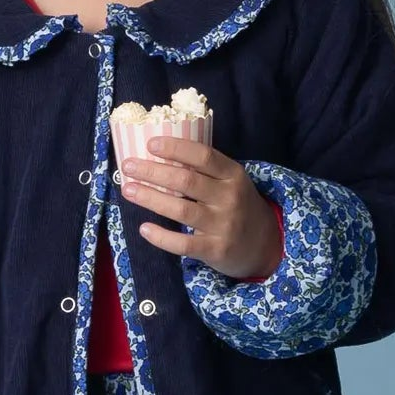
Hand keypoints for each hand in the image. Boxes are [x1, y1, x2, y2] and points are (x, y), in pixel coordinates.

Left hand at [119, 137, 282, 280]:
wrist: (266, 244)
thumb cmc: (238, 205)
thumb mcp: (230, 182)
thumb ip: (204, 170)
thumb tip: (158, 155)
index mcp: (233, 174)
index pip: (203, 155)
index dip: (175, 148)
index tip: (150, 144)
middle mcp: (230, 197)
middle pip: (186, 181)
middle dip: (153, 172)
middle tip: (128, 166)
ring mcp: (224, 225)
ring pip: (181, 209)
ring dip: (150, 198)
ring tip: (128, 190)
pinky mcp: (216, 250)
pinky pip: (184, 243)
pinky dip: (162, 236)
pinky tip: (144, 228)